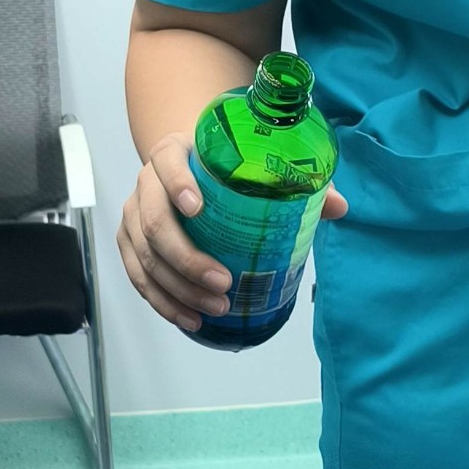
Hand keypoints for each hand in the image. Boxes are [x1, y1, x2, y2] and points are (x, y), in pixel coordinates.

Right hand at [117, 131, 348, 332]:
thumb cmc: (226, 163)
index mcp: (173, 151)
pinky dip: (163, 301)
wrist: (190, 162)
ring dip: (178, 288)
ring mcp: (133, 215)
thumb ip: (296, 179)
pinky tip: (189, 317)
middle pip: (154, 222)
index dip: (178, 184)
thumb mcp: (254, 160)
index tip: (198, 207)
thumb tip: (340, 206)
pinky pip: (138, 278)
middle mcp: (146, 182)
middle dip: (187, 257)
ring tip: (216, 306)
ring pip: (145, 257)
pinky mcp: (129, 244)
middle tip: (223, 282)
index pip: (168, 162)